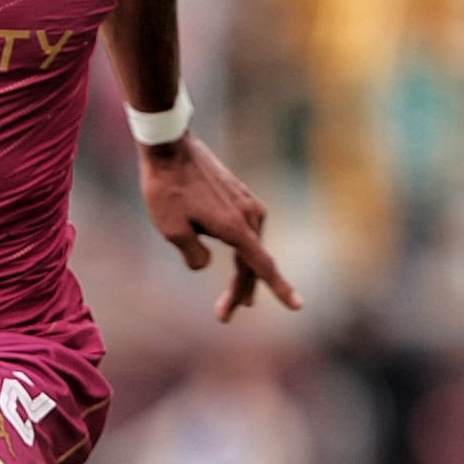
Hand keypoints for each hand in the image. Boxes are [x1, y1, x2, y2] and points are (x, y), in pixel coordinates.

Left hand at [139, 136, 301, 322]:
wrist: (169, 147)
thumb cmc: (166, 189)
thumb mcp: (171, 229)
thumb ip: (193, 255)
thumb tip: (207, 264)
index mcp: (236, 227)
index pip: (262, 266)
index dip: (279, 288)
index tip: (297, 306)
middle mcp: (250, 215)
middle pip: (253, 263)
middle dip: (240, 292)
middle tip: (223, 316)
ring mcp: (247, 204)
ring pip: (251, 248)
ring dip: (243, 274)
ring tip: (238, 300)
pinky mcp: (240, 196)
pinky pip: (246, 232)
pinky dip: (243, 252)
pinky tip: (237, 260)